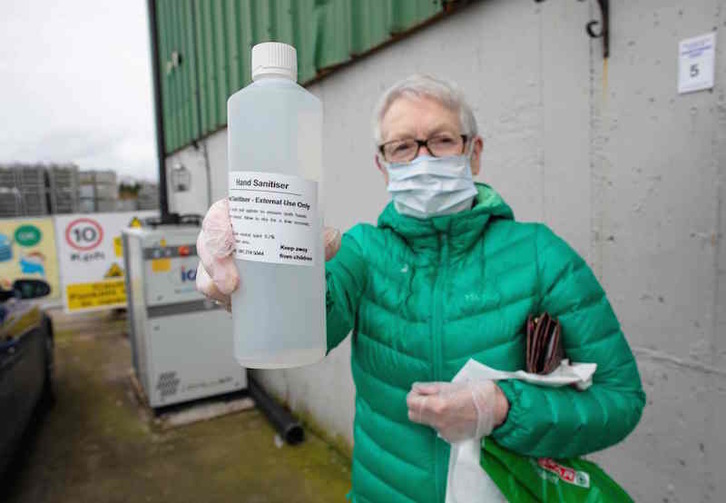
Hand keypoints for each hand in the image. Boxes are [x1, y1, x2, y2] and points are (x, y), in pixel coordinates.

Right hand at [196, 198, 341, 309]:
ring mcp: (220, 264)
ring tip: (231, 292)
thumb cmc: (290, 250)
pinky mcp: (222, 286)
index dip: (218, 223)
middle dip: (214, 259)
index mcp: (242, 217)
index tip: (228, 238)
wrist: (294, 280)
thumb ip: (319, 241)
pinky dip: (218, 296)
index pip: (221, 212)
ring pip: (205, 268)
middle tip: (231, 278)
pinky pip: (211, 290)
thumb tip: (332, 237)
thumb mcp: (305, 243)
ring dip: (213, 280)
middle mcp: (226, 238)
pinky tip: (230, 301)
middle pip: (207, 241)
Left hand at [406, 381, 509, 442]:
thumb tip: (416, 388)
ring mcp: (445, 432)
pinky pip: (438, 428)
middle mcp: (439, 421)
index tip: (420, 391)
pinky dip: (441, 420)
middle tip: (428, 397)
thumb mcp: (452, 385)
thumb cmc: (477, 392)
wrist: (498, 410)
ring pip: (427, 422)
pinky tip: (454, 414)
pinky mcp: (451, 438)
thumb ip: (431, 388)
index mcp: (438, 405)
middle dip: (417, 405)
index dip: (414, 394)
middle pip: (413, 415)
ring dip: (429, 413)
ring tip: (445, 404)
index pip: (411, 403)